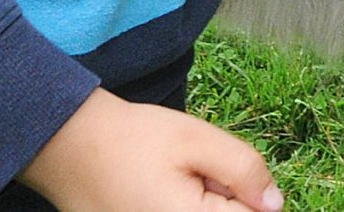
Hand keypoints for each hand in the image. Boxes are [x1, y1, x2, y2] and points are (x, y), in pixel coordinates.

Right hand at [20, 89, 281, 211]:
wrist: (68, 147)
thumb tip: (275, 204)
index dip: (249, 194)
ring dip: (203, 207)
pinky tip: (160, 196)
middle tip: (197, 177)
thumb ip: (244, 170)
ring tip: (175, 186)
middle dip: (225, 202)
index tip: (223, 174)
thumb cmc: (132, 139)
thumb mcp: (196, 139)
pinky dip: (180, 208)